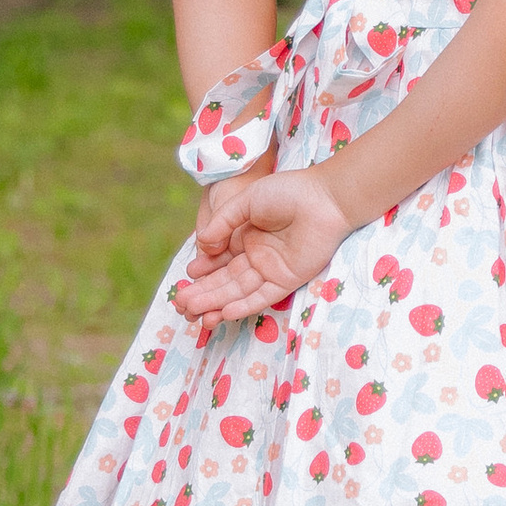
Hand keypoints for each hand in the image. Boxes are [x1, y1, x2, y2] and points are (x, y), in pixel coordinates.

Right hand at [171, 167, 350, 324]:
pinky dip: (244, 306)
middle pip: (225, 280)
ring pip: (239, 291)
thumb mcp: (247, 201)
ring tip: (192, 312)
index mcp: (246, 237)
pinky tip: (224, 313)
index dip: (202, 271)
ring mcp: (272, 270)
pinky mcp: (288, 280)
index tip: (186, 279)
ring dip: (216, 302)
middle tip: (180, 303)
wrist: (325, 198)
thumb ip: (223, 222)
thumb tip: (201, 243)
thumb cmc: (288, 192)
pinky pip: (262, 297)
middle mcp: (256, 256)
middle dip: (203, 292)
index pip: (219, 260)